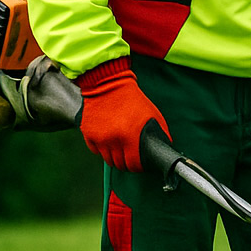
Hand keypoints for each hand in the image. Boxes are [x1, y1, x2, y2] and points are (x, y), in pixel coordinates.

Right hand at [77, 58, 169, 172]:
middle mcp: (113, 139)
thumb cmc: (132, 99)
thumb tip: (163, 148)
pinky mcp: (88, 133)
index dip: (138, 167)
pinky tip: (108, 141)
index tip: (139, 165)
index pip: (134, 164)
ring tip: (119, 150)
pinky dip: (101, 149)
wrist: (106, 84)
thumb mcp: (152, 115)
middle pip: (119, 164)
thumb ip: (159, 133)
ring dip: (114, 157)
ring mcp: (99, 137)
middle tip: (130, 158)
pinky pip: (95, 150)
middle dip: (126, 163)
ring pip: (107, 159)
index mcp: (131, 136)